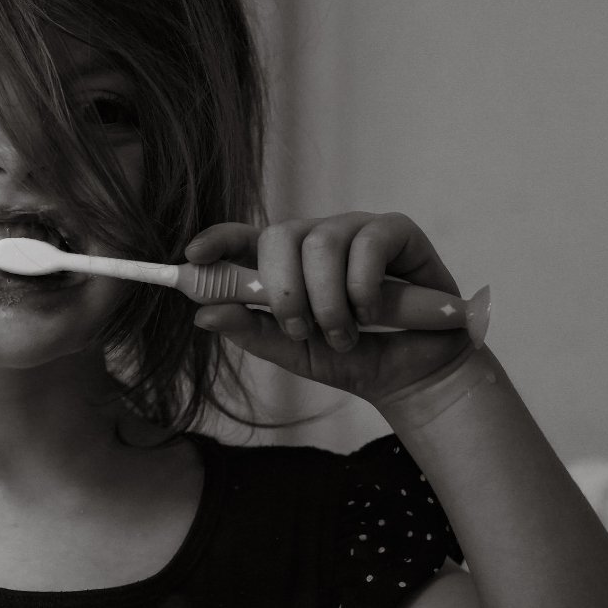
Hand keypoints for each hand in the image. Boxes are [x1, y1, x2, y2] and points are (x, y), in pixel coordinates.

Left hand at [185, 213, 473, 408]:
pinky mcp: (396, 231)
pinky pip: (368, 244)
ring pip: (322, 242)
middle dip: (285, 290)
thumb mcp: (295, 352)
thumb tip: (203, 313)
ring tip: (345, 334)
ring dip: (329, 301)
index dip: (218, 239)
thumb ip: (253, 330)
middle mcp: (317, 239)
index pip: (244, 237)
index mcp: (287, 263)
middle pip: (281, 234)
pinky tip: (372, 313)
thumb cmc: (354, 358)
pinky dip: (363, 288)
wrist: (414, 376)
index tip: (193, 255)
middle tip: (302, 330)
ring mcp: (356, 231)